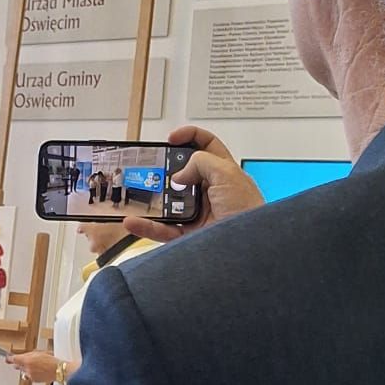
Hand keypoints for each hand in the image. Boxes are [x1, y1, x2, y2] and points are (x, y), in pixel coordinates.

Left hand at [6, 351, 60, 384]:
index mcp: (27, 360)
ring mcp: (30, 375)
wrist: (58, 370)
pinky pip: (28, 376)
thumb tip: (22, 356)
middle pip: (17, 366)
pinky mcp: (33, 380)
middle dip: (19, 363)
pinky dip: (31, 373)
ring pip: (23, 371)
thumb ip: (28, 355)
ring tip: (35, 365)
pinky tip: (38, 370)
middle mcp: (27, 368)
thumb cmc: (51, 361)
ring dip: (26, 368)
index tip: (7, 358)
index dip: (9, 359)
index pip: (13, 359)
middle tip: (23, 360)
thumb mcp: (39, 353)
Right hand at [127, 126, 264, 244]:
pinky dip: (146, 226)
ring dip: (152, 199)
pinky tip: (134, 221)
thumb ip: (201, 162)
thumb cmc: (249, 212)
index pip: (206, 146)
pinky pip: (162, 229)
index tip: (172, 139)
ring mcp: (198, 213)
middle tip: (153, 169)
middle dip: (165, 170)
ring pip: (168, 203)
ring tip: (139, 194)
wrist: (250, 248)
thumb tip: (179, 174)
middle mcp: (210, 191)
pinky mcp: (188, 234)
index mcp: (223, 172)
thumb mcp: (227, 174)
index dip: (189, 136)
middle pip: (182, 174)